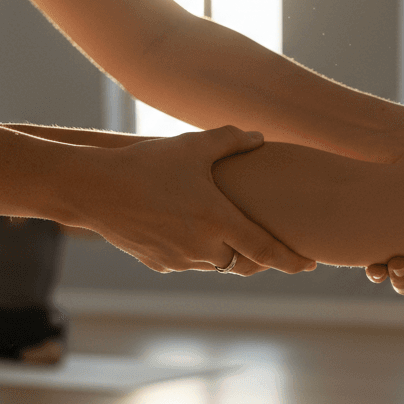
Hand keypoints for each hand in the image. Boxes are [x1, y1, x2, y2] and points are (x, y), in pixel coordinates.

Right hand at [72, 125, 315, 275]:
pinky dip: (192, 249)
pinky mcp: (159, 264)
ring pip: (214, 263)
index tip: (310, 266)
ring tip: (211, 224)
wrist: (93, 189)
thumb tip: (259, 137)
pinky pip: (186, 262)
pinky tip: (178, 225)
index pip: (267, 250)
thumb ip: (230, 140)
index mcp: (218, 220)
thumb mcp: (192, 146)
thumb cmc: (146, 163)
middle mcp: (203, 247)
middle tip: (255, 237)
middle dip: (250, 252)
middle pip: (242, 261)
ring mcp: (180, 260)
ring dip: (220, 250)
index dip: (291, 260)